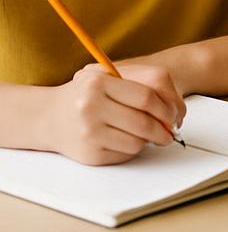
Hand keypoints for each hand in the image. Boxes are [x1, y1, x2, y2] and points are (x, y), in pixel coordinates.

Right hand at [45, 64, 186, 164]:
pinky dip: (133, 149)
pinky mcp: (88, 154)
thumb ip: (143, 85)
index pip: (147, 96)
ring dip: (150, 140)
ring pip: (137, 142)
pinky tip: (129, 140)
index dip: (167, 107)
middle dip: (164, 128)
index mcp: (100, 83)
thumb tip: (175, 111)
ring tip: (150, 134)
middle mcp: (91, 107)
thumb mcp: (109, 77)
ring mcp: (89, 132)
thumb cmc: (87, 94)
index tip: (174, 114)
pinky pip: (124, 155)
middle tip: (171, 131)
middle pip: (144, 122)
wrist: (49, 116)